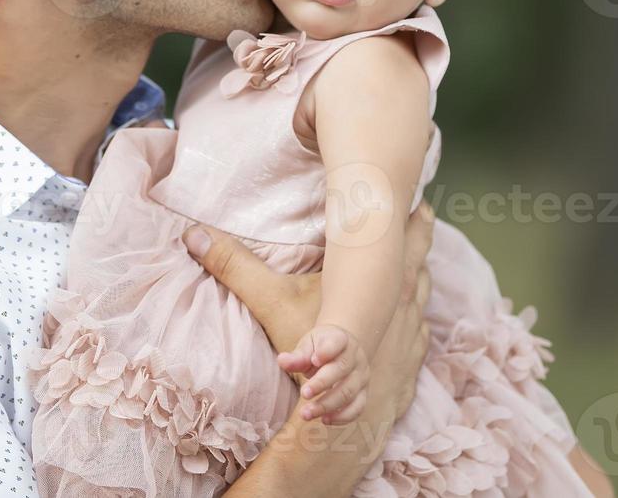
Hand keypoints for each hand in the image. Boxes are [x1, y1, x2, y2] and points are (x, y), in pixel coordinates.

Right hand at [183, 201, 435, 422]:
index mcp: (387, 281)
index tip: (419, 193)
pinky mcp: (412, 361)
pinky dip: (415, 318)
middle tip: (423, 210)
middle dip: (420, 235)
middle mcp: (409, 302)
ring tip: (418, 260)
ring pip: (424, 292)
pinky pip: (420, 331)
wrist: (340, 424)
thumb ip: (235, 268)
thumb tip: (193, 234)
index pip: (407, 235)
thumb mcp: (273, 305)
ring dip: (419, 275)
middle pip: (421, 258)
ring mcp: (415, 334)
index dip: (412, 212)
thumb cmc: (316, 359)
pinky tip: (411, 318)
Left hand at [277, 323, 368, 424]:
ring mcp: (361, 376)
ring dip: (327, 405)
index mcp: (341, 340)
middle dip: (322, 384)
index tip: (314, 360)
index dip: (327, 351)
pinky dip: (342, 417)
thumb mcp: (309, 345)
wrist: (344, 350)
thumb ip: (297, 356)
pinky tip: (324, 419)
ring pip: (348, 392)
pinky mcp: (364, 393)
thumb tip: (281, 361)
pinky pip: (358, 407)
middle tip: (303, 394)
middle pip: (341, 370)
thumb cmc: (321, 348)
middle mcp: (355, 357)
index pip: (337, 342)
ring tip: (306, 414)